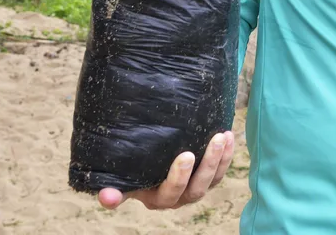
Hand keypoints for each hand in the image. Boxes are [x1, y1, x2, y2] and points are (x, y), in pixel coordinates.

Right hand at [97, 131, 234, 209]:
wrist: (147, 161)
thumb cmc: (132, 170)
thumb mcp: (123, 179)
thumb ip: (115, 188)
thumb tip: (104, 197)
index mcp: (157, 199)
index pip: (171, 192)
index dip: (180, 177)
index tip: (186, 155)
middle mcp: (179, 198)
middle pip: (196, 188)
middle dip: (208, 164)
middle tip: (215, 140)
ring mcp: (195, 188)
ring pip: (212, 180)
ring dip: (221, 158)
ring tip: (224, 136)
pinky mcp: (208, 178)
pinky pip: (221, 170)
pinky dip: (227, 154)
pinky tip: (231, 136)